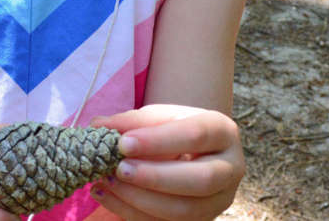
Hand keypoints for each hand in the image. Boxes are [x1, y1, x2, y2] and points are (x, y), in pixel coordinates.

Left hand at [89, 105, 243, 220]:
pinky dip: (132, 213)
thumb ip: (131, 121)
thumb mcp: (157, 117)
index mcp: (223, 132)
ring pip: (186, 210)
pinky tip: (106, 196)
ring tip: (106, 182)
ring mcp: (219, 200)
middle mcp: (230, 168)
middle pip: (200, 179)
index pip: (195, 135)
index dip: (158, 140)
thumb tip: (98, 125)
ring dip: (140, 199)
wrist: (189, 150)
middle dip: (155, 177)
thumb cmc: (172, 128)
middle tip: (119, 169)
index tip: (123, 143)